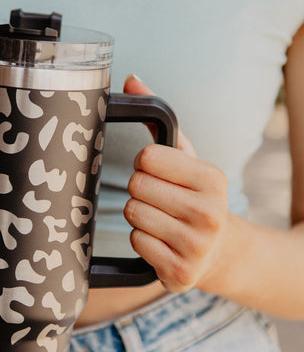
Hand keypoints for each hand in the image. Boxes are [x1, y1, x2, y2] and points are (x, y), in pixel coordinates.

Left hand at [123, 75, 228, 291]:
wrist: (219, 251)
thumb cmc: (195, 199)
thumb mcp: (187, 161)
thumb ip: (160, 122)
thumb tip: (131, 79)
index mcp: (211, 178)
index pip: (147, 157)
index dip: (144, 164)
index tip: (157, 172)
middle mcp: (208, 213)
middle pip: (135, 186)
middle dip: (139, 191)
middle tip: (157, 199)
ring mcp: (196, 246)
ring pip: (132, 215)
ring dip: (138, 216)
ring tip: (160, 219)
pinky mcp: (180, 272)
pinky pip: (136, 243)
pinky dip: (142, 240)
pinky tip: (160, 241)